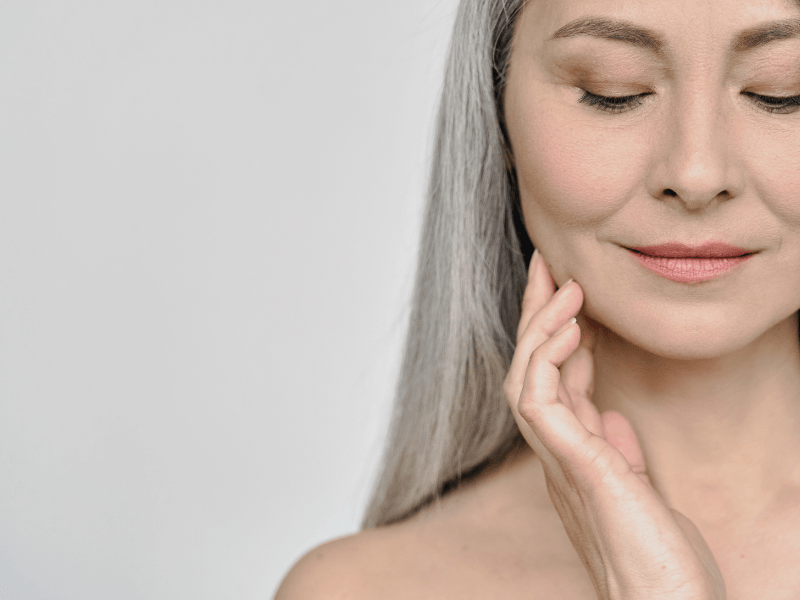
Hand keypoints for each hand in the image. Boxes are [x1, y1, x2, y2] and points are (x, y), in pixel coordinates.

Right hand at [502, 250, 725, 599]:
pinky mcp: (573, 465)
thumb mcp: (639, 489)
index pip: (553, 381)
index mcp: (571, 455)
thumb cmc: (660, 560)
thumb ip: (616, 449)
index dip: (555, 334)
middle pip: (530, 370)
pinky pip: (537, 400)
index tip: (567, 293)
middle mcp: (556, 454)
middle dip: (535, 315)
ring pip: (523, 379)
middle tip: (544, 265)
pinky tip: (571, 327)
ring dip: (540, 327)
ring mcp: (558, 461)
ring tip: (562, 284)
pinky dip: (547, 356)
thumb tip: (611, 414)